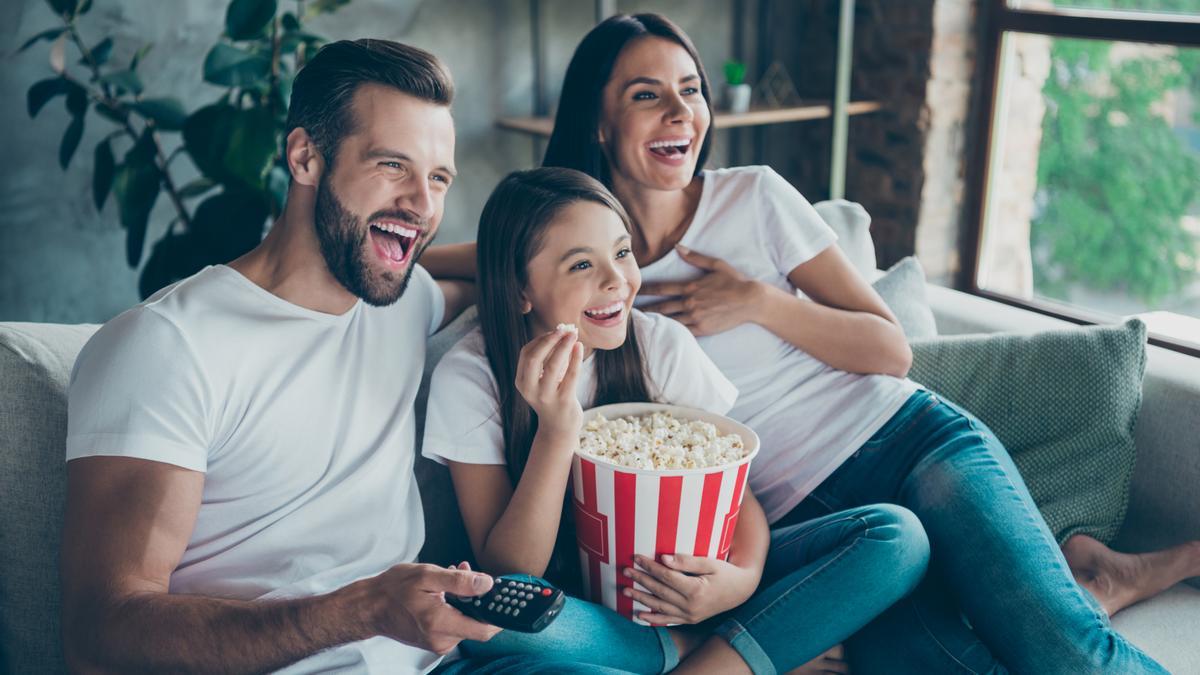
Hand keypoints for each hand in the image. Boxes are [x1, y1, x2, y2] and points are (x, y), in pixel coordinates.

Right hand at [368, 562, 500, 654]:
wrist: (370, 607)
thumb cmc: (394, 589)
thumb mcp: (427, 576)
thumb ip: (459, 581)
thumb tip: (487, 584)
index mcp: (440, 623)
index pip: (485, 630)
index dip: (499, 615)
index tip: (503, 598)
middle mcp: (441, 639)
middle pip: (476, 624)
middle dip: (477, 599)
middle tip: (469, 574)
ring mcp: (437, 643)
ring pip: (466, 622)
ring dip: (465, 600)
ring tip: (453, 577)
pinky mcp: (434, 641)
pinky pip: (455, 625)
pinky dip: (455, 608)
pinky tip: (445, 590)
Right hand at [515, 328, 583, 436]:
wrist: (559, 427)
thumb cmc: (552, 397)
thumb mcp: (541, 380)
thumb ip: (547, 360)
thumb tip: (561, 332)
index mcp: (522, 382)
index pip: (526, 354)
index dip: (540, 340)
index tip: (554, 332)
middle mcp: (530, 390)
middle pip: (534, 359)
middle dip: (549, 341)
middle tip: (562, 330)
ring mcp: (547, 397)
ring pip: (553, 366)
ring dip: (563, 347)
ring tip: (573, 335)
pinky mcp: (564, 401)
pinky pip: (571, 375)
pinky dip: (576, 358)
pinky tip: (579, 347)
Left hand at [622, 553, 758, 624]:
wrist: (741, 591)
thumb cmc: (725, 572)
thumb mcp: (710, 563)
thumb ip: (687, 561)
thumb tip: (663, 559)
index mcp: (695, 590)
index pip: (666, 576)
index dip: (649, 566)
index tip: (636, 557)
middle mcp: (691, 606)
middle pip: (660, 591)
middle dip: (641, 580)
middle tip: (625, 571)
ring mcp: (690, 615)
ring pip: (660, 607)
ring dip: (641, 599)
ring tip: (625, 590)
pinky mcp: (690, 620)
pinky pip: (668, 620)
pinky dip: (653, 619)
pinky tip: (639, 614)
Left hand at [639, 246, 763, 336]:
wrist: (751, 301)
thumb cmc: (734, 281)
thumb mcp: (716, 264)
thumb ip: (695, 257)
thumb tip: (678, 247)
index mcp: (691, 287)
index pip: (663, 288)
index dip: (647, 289)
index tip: (636, 290)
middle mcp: (690, 303)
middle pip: (662, 307)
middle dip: (645, 309)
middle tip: (630, 311)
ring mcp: (696, 317)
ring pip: (669, 321)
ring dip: (655, 322)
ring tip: (641, 325)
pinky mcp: (703, 329)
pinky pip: (682, 332)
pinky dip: (670, 332)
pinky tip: (660, 334)